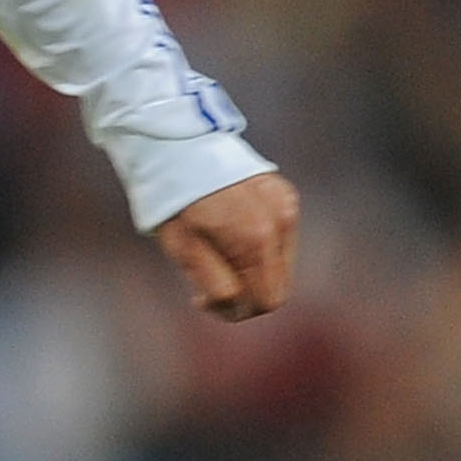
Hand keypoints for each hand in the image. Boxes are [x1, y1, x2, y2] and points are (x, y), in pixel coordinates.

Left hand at [152, 172, 299, 322]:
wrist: (179, 149)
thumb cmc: (174, 203)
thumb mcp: (184, 252)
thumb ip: (218, 286)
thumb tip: (238, 304)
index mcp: (255, 241)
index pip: (266, 301)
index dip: (234, 311)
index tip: (202, 298)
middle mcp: (279, 223)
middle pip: (278, 286)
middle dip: (245, 294)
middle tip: (207, 285)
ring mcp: (286, 207)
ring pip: (280, 265)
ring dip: (251, 269)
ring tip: (216, 251)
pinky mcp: (286, 196)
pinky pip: (279, 238)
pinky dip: (257, 245)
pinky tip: (229, 230)